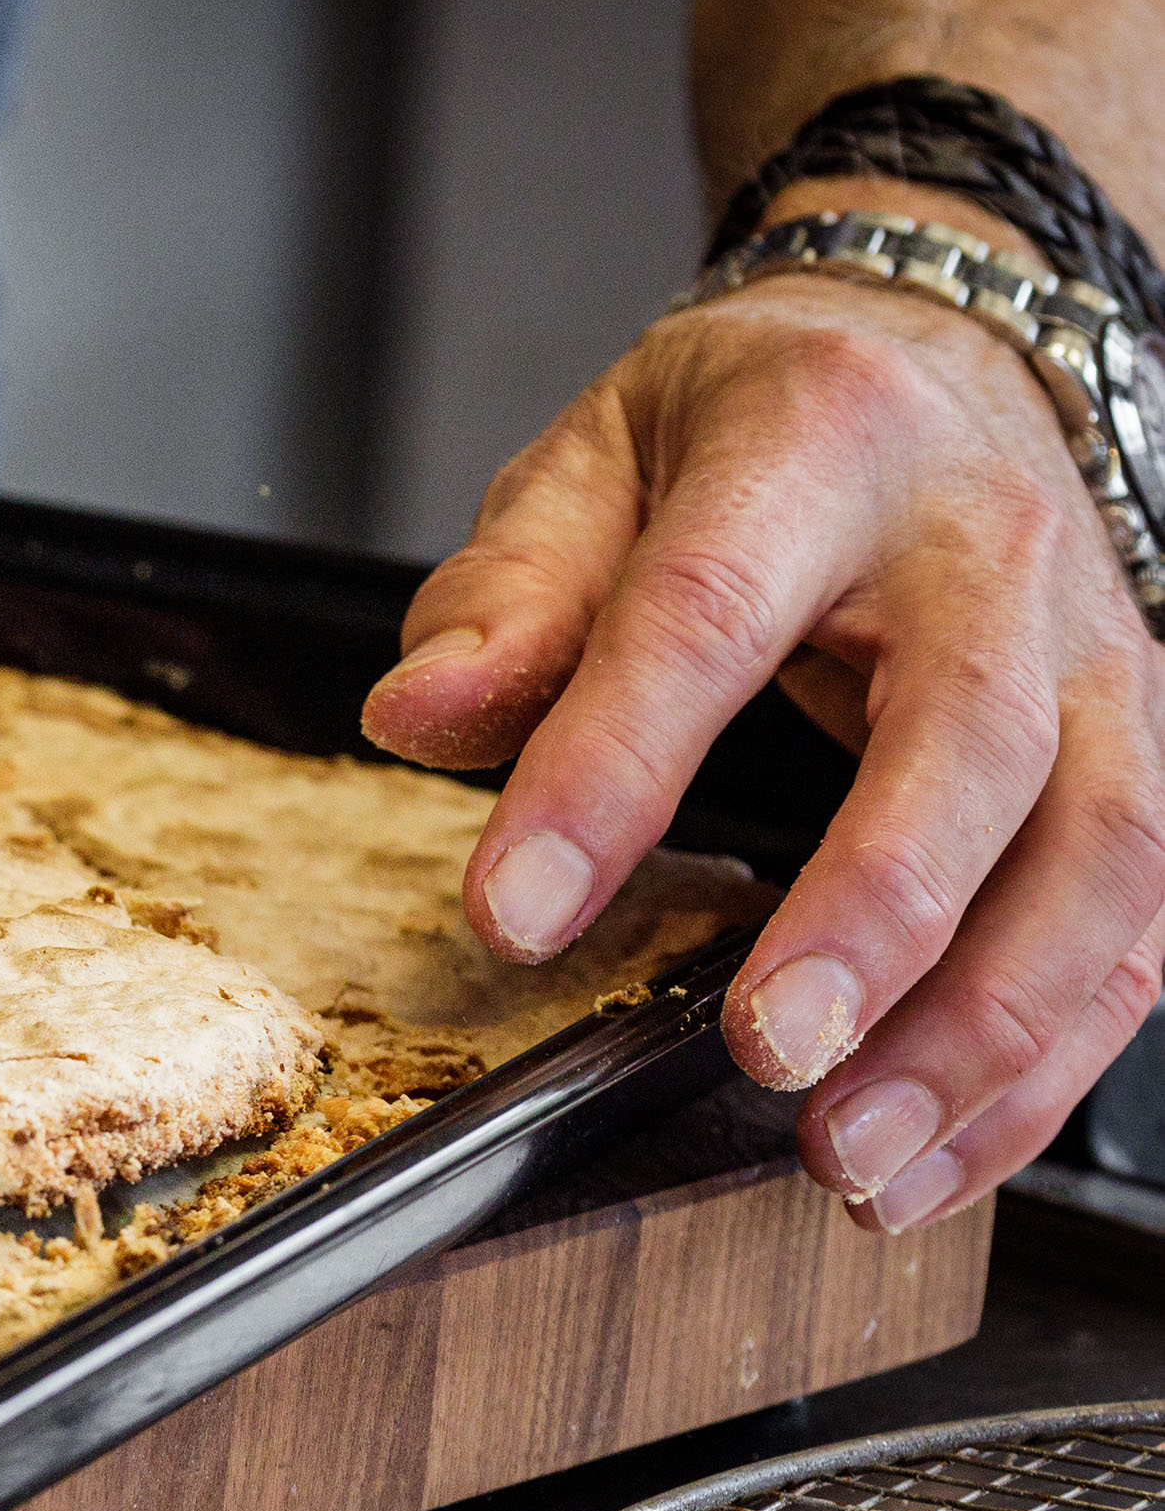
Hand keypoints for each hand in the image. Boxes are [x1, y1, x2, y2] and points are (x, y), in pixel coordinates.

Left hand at [360, 211, 1164, 1232]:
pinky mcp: (1146, 752)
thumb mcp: (595, 460)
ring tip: (850, 1158)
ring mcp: (1098, 656)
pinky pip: (1136, 928)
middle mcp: (992, 552)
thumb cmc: (754, 428)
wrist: (946, 351)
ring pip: (1101, 855)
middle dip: (874, 917)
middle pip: (969, 742)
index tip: (515, 915)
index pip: (705, 615)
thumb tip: (419, 712)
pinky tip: (933, 1157)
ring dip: (984, 1032)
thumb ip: (508, 597)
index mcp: (819, 446)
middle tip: (765, 1055)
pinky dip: (1041, 1067)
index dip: (609, 771)